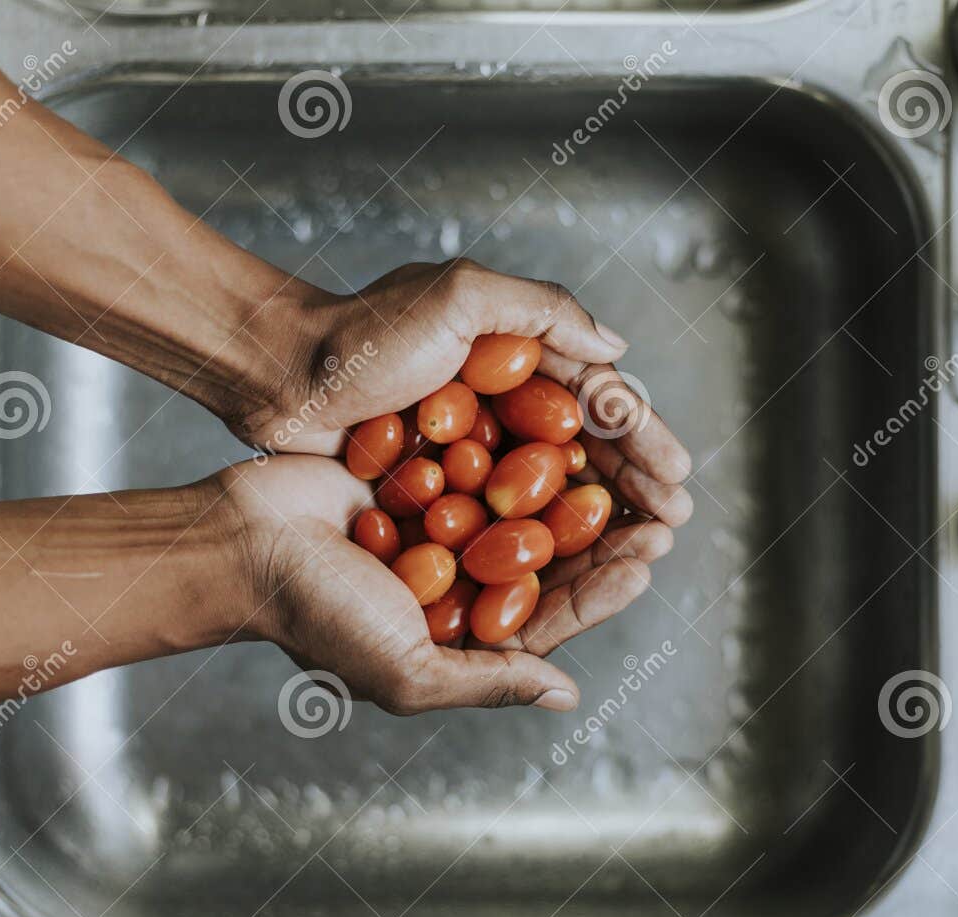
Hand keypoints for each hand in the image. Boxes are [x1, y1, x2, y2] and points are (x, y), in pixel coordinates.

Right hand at [214, 456, 673, 713]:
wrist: (241, 541)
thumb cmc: (315, 616)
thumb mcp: (406, 671)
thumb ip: (488, 680)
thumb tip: (567, 694)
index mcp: (460, 636)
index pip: (550, 616)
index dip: (603, 591)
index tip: (647, 560)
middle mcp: (458, 583)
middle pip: (551, 560)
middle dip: (607, 537)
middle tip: (661, 511)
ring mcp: (441, 527)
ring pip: (526, 507)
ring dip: (577, 488)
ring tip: (626, 464)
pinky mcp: (421, 477)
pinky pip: (484, 460)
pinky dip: (523, 447)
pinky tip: (566, 425)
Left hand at [247, 260, 693, 527]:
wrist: (280, 378)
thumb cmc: (363, 333)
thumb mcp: (460, 296)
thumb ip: (543, 312)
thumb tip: (618, 353)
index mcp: (521, 358)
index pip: (600, 404)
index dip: (644, 441)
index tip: (678, 477)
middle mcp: (504, 410)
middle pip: (586, 457)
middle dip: (633, 492)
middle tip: (669, 528)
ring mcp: (473, 457)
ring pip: (550, 499)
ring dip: (594, 530)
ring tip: (633, 560)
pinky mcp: (439, 498)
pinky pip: (498, 529)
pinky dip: (532, 551)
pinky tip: (563, 579)